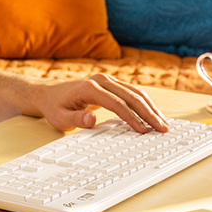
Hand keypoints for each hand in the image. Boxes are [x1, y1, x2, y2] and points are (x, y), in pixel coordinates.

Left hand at [33, 73, 169, 132]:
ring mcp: (107, 80)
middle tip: (163, 129)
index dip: (132, 117)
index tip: (144, 130)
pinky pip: (132, 93)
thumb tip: (91, 120)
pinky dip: (145, 104)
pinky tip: (154, 115)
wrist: (48, 93)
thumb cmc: (54, 107)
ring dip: (151, 108)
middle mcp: (101, 80)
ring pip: (136, 93)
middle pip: (132, 96)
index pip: (117, 103)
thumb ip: (75, 119)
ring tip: (164, 124)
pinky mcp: (111, 84)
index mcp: (89, 88)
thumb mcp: (59, 118)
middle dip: (149, 113)